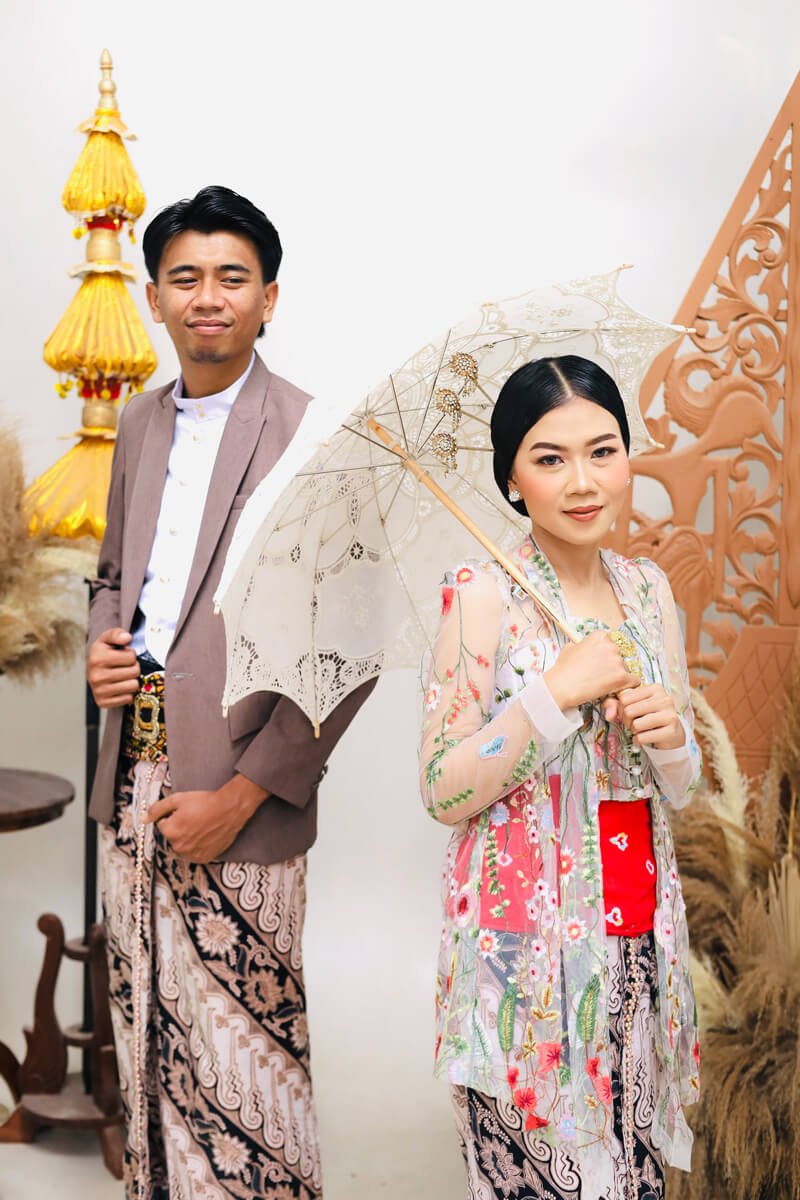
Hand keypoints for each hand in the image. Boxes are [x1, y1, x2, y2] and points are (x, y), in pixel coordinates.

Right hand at [87, 628, 139, 708]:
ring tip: (123, 676)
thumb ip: (117, 633)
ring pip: (133, 686)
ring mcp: (98, 690)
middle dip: (133, 667)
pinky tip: (120, 686)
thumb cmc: (103, 653)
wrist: (91, 671)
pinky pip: (128, 698)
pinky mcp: (102, 702)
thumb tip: (127, 637)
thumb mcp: (107, 639)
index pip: (131, 656)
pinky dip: (127, 693)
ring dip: (132, 680)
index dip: (130, 654)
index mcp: (96, 658)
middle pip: (134, 671)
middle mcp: (96, 675)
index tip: (123, 655)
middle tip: (125, 667)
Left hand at [144, 774, 268, 861]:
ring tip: (202, 826)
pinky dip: (198, 846)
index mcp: (170, 831)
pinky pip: (195, 853)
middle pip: (172, 836)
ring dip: (188, 838)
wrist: (230, 809)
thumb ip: (157, 809)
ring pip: (183, 845)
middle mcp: (179, 846)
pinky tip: (206, 835)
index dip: (173, 816)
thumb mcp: (178, 799)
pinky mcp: (204, 858)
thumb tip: (143, 819)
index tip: (186, 811)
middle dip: (179, 828)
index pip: (163, 824)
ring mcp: (192, 854)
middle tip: (195, 817)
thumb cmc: (205, 802)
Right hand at [543, 631, 640, 710]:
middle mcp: (611, 646)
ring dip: (617, 676)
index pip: (611, 644)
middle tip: (599, 674)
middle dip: (611, 665)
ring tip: (602, 683)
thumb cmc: (563, 669)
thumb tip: (583, 646)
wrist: (561, 686)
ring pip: (625, 669)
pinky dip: (627, 686)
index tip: (599, 662)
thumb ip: (582, 645)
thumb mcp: (569, 648)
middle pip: (619, 656)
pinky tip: (617, 688)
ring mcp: (617, 661)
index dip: (604, 655)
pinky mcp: (621, 677)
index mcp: (600, 636)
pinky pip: (634, 681)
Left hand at [603, 683, 684, 749]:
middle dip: (627, 720)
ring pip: (636, 725)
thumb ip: (618, 703)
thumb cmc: (650, 716)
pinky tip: (645, 737)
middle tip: (634, 723)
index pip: (625, 697)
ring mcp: (670, 715)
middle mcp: (665, 699)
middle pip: (629, 711)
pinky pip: (642, 737)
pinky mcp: (671, 731)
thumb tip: (609, 713)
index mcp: (655, 689)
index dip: (621, 708)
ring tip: (641, 729)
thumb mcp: (636, 704)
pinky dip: (638, 740)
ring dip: (634, 730)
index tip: (628, 713)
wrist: (672, 733)